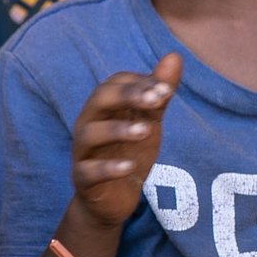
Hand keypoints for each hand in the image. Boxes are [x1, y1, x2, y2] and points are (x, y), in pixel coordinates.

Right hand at [70, 52, 181, 227]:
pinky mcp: (82, 179)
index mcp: (103, 106)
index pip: (116, 82)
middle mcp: (88, 123)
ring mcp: (82, 152)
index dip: (140, 83)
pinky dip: (108, 168)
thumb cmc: (128, 152)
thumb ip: (158, 93)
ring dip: (117, 130)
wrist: (112, 200)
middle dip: (127, 96)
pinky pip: (88, 171)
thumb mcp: (149, 122)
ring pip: (89, 134)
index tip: (166, 89)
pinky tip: (129, 167)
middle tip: (156, 100)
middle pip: (99, 100)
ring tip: (145, 131)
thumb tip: (174, 56)